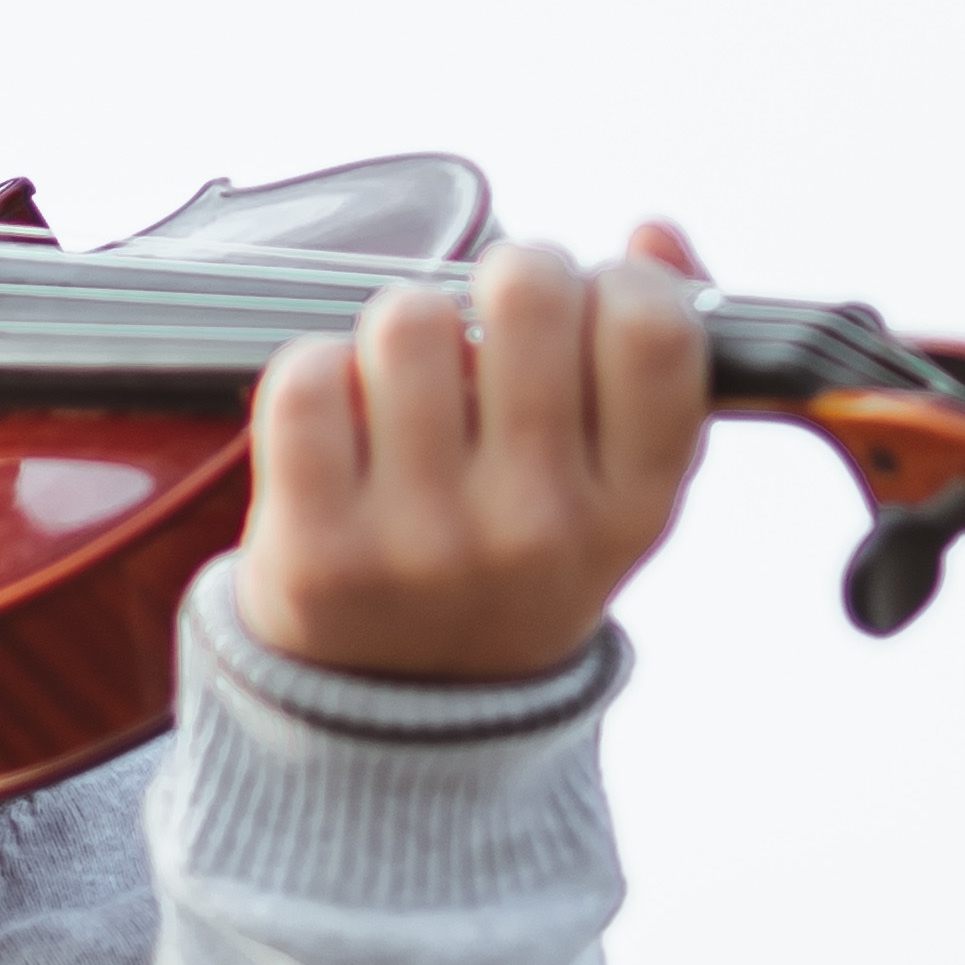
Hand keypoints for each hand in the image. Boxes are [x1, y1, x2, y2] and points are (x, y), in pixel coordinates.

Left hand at [237, 224, 710, 683]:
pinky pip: (308, 377)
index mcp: (632, 510)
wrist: (401, 729)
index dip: (617, 284)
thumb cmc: (515, 562)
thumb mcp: (615, 489)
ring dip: (404, 327)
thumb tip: (653, 234)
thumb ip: (656, 361)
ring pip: (410, 319)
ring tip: (410, 384)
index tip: (587, 308)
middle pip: (527, 293)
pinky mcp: (318, 554)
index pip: (654, 332)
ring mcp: (426, 544)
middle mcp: (539, 530)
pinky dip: (316, 374)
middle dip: (503, 279)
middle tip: (488, 325)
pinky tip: (341, 424)